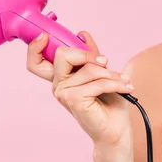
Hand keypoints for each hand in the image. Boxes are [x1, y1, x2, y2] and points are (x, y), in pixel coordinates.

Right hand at [26, 31, 134, 147]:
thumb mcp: (101, 71)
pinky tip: (126, 88)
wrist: (115, 127)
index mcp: (61, 76)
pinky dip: (116, 84)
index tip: (44, 36)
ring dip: (112, 74)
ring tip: (123, 81)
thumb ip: (90, 54)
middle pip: (62, 55)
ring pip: (89, 68)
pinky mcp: (74, 100)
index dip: (35, 48)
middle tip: (105, 62)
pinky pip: (98, 82)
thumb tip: (82, 34)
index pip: (37, 62)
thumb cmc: (108, 101)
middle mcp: (58, 84)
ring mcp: (63, 93)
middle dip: (87, 54)